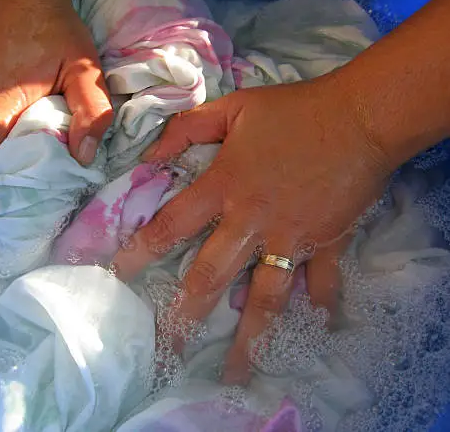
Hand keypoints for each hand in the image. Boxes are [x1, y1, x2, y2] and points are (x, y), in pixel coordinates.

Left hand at [112, 76, 389, 383]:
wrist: (360, 116)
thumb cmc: (294, 110)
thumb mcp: (233, 108)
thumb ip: (187, 129)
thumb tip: (149, 155)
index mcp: (224, 187)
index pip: (171, 226)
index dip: (141, 251)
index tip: (118, 276)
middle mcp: (251, 221)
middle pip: (211, 275)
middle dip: (187, 314)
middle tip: (170, 347)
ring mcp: (290, 237)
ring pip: (265, 295)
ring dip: (250, 335)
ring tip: (237, 370)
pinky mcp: (327, 242)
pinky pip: (320, 281)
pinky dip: (319, 304)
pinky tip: (314, 329)